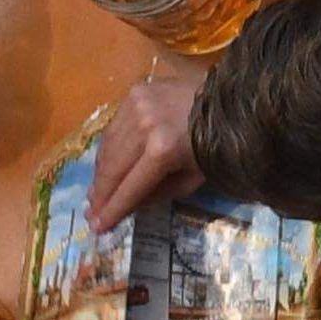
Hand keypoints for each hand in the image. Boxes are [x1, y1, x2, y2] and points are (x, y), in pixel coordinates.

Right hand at [86, 70, 205, 232]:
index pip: (130, 186)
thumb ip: (159, 193)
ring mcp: (136, 106)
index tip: (97, 226)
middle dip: (100, 194)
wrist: (229, 99)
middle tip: (91, 213)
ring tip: (95, 194)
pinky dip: (108, 150)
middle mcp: (144, 126)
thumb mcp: (193, 177)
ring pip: (107, 148)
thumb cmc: (218, 142)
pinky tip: (106, 166)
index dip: (113, 209)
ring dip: (100, 174)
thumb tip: (128, 206)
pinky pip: (113, 129)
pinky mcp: (134, 93)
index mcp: (163, 149)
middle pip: (112, 168)